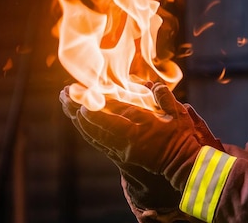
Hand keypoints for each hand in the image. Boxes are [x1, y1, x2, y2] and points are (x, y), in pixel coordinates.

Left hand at [71, 83, 221, 190]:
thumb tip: (154, 84)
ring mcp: (124, 150)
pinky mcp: (122, 156)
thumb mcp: (179, 114)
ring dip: (79, 121)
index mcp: (142, 129)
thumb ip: (165, 98)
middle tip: (65, 95)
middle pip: (96, 126)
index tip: (81, 96)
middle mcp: (128, 141)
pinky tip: (81, 124)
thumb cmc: (181, 137)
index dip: (95, 107)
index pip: (113, 116)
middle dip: (78, 110)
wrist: (181, 163)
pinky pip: (100, 143)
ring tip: (68, 107)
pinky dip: (88, 132)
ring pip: (95, 136)